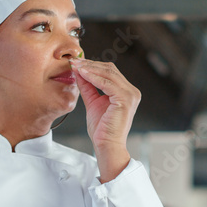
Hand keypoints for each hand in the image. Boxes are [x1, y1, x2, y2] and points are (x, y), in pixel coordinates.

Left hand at [70, 58, 138, 180]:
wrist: (107, 145)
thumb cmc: (102, 129)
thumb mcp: (92, 102)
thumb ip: (88, 87)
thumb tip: (78, 71)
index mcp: (126, 92)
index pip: (110, 72)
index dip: (92, 65)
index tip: (76, 63)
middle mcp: (132, 91)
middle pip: (110, 69)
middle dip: (90, 64)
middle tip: (74, 61)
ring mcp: (131, 95)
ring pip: (109, 73)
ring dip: (90, 68)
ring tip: (76, 66)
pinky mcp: (125, 99)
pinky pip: (107, 83)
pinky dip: (94, 77)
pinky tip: (82, 74)